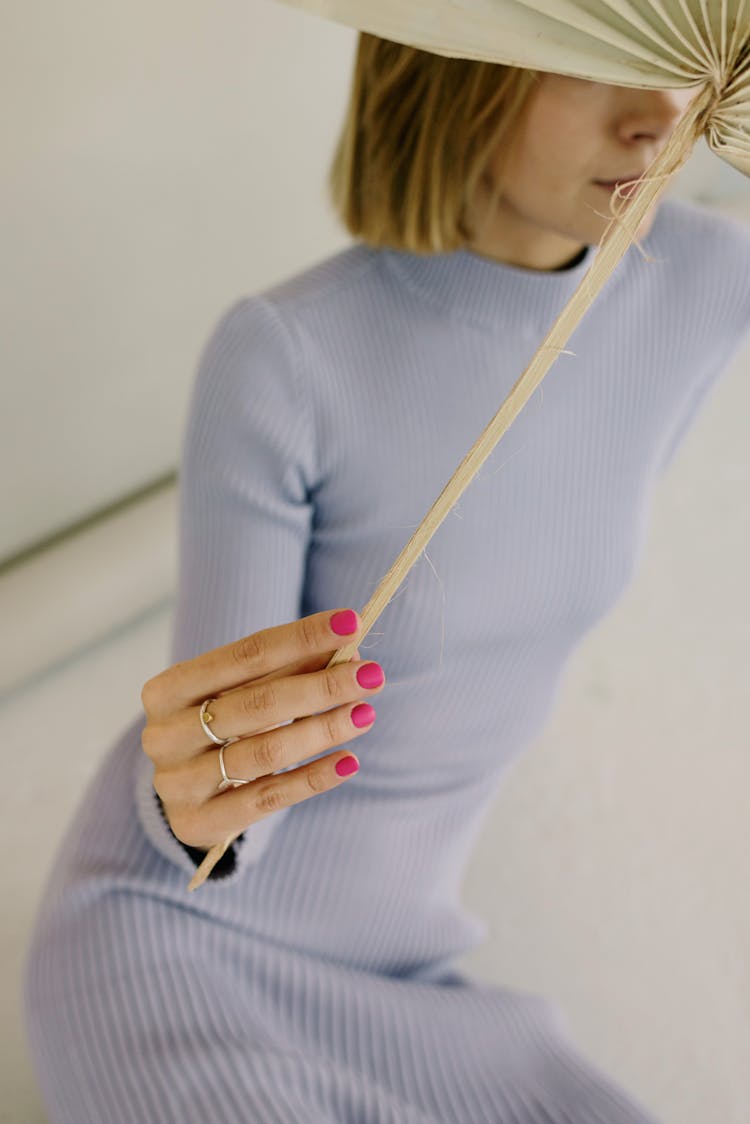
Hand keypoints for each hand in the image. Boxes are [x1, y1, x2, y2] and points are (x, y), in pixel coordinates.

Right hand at [139, 609, 383, 852]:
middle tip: (371, 674)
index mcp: (167, 689)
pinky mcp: (199, 822)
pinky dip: (313, 778)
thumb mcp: (241, 692)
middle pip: (256, 703)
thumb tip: (349, 643)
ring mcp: (178, 783)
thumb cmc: (218, 728)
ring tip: (366, 714)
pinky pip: (268, 798)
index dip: (302, 638)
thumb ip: (288, 668)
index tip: (350, 623)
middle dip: (321, 686)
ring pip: (265, 752)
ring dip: (323, 730)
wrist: (182, 796)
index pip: (245, 655)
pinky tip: (349, 761)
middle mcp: (165, 735)